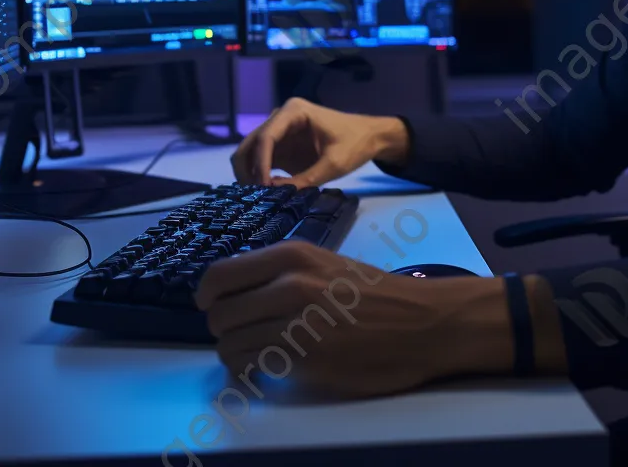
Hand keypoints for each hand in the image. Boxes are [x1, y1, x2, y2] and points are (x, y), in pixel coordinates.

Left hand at [195, 240, 512, 399]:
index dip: (207, 294)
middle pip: (219, 313)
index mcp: (292, 255)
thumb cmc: (374, 294)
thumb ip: (281, 273)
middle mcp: (288, 283)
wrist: (421, 322)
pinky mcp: (304, 358)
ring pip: (229, 343)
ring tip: (258, 353)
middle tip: (243, 333)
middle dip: (223, 327)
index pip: (220, 274)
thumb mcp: (324, 265)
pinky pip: (251, 367)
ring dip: (237, 352)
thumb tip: (237, 291)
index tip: (210, 305)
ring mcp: (295, 322)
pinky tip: (270, 368)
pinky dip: (251, 372)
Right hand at [231, 97, 409, 186]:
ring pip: (250, 153)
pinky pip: (261, 162)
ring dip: (250, 174)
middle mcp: (280, 118)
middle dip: (248, 170)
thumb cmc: (355, 144)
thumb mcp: (334, 164)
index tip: (262, 187)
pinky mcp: (282, 147)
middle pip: (250, 143)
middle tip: (254, 196)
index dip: (260, 163)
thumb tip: (273, 192)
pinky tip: (266, 195)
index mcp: (293, 112)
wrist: (369, 138)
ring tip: (259, 198)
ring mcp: (279, 132)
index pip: (266, 137)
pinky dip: (258, 177)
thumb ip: (305, 179)